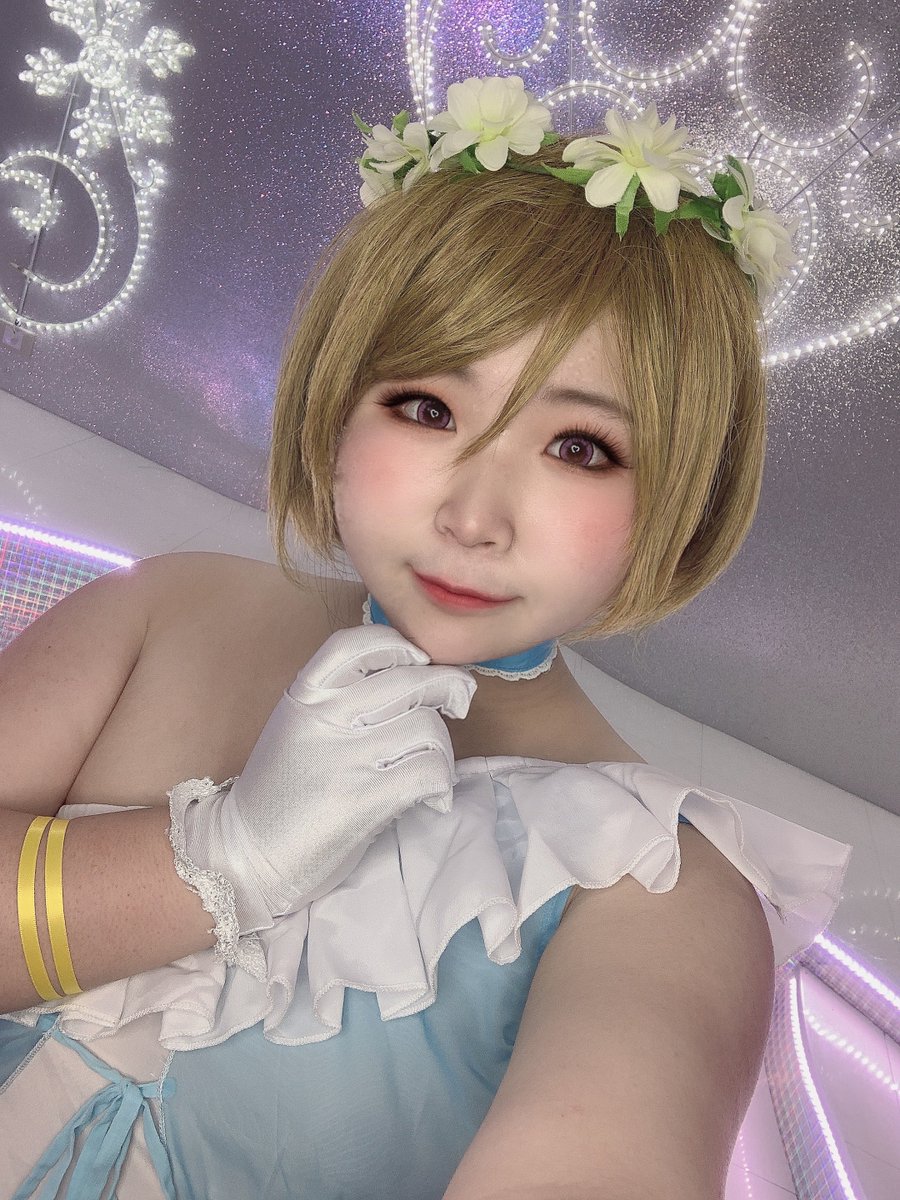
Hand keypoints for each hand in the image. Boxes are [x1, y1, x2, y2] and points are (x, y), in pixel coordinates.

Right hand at [174, 623, 476, 933]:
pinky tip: (432, 798)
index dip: (399, 643)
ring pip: (427, 726)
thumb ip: (342, 700)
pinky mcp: (363, 800)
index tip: (419, 660)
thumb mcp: (298, 727)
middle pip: (411, 681)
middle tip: (457, 702)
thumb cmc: (282, 791)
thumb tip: (418, 677)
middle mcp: (323, 718)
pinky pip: (429, 771)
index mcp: (305, 695)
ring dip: (444, 749)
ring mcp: (343, 758)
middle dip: (447, 687)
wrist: (246, 855)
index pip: (358, 644)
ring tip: (433, 769)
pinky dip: (442, 784)